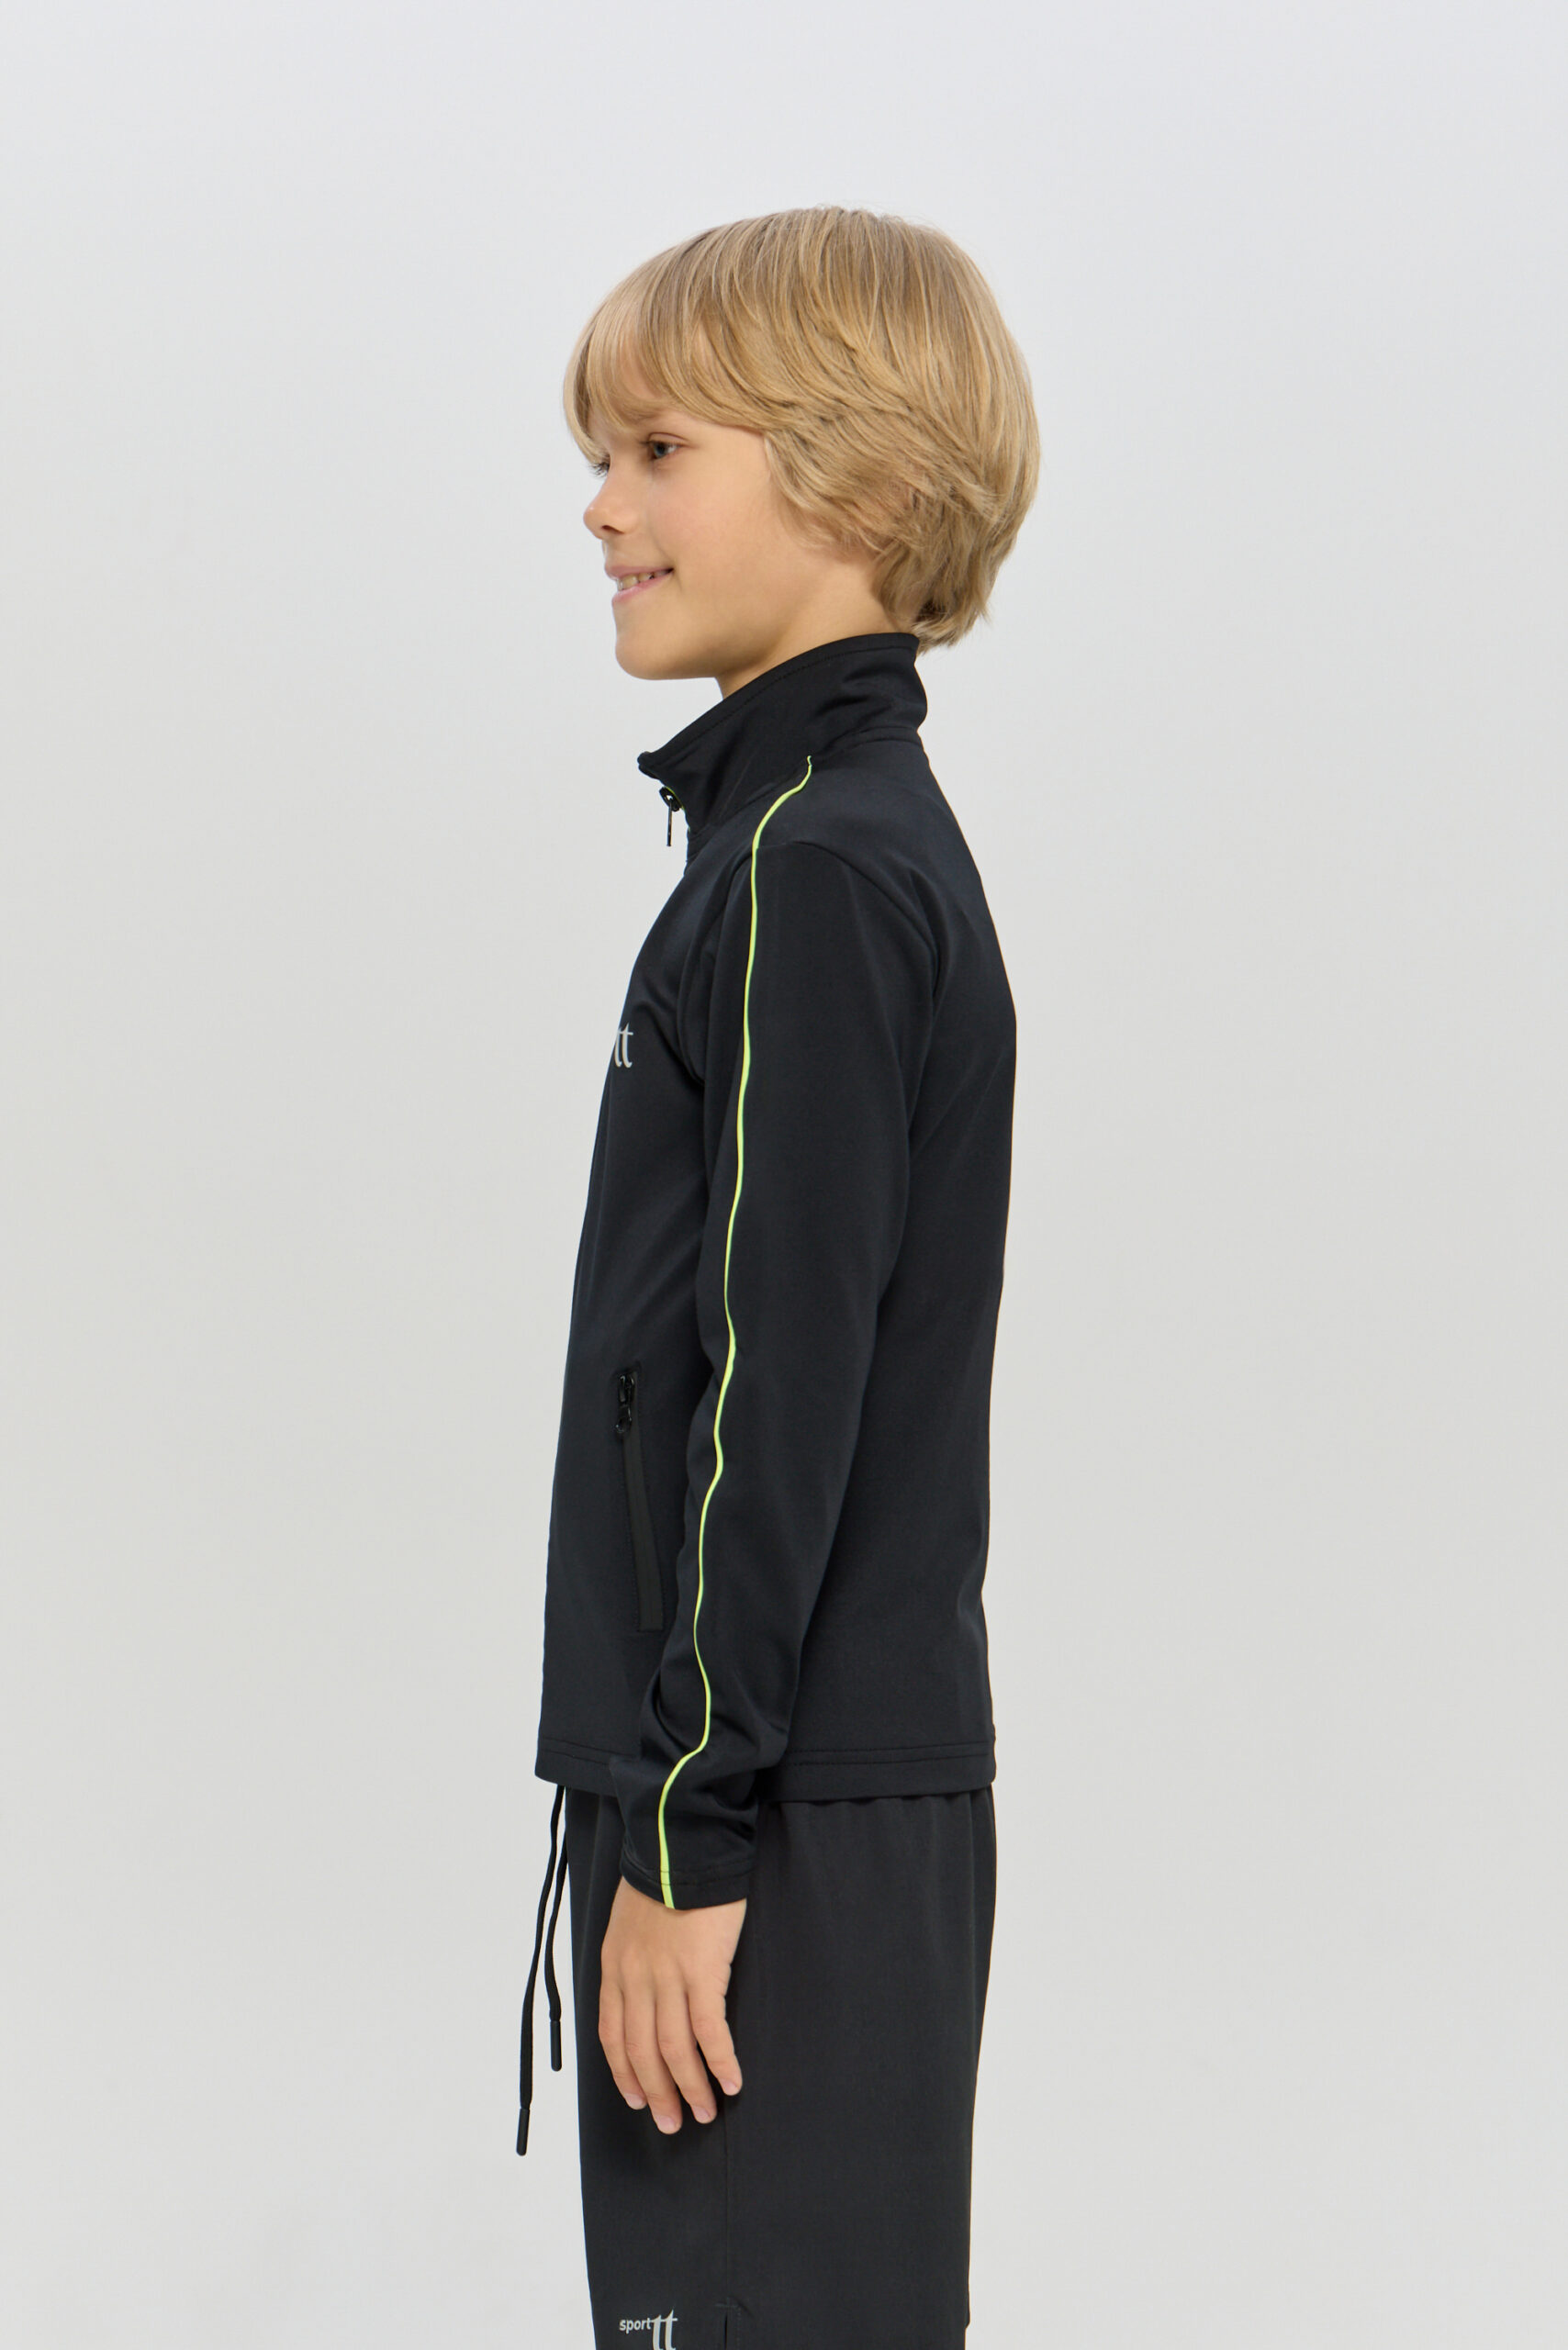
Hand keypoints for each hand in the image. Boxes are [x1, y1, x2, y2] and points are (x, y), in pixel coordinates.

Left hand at [598, 1874, 745, 2131]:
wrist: (683, 1842)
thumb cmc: (662, 1874)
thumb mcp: (627, 1917)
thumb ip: (629, 1955)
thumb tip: (641, 1987)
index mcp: (615, 1964)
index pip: (612, 2034)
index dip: (624, 2072)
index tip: (636, 2099)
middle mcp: (636, 1977)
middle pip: (641, 2051)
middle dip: (657, 2093)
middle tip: (673, 2123)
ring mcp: (668, 1976)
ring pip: (673, 2049)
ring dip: (690, 2087)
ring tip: (706, 2112)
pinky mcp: (703, 1970)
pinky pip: (709, 2030)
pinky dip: (719, 2061)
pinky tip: (732, 2081)